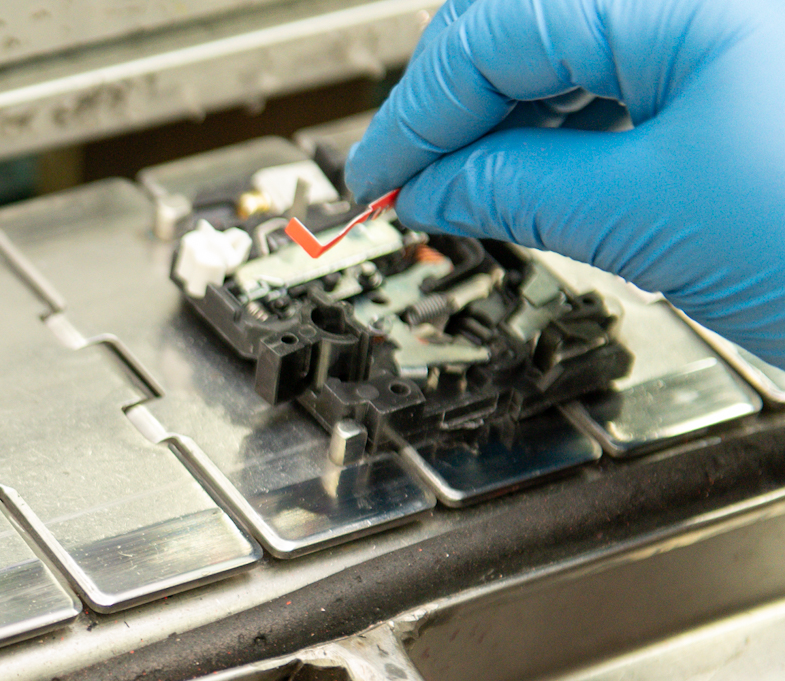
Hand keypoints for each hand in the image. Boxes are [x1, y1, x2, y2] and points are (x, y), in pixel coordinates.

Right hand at [345, 0, 784, 364]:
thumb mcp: (653, 220)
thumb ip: (519, 191)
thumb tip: (429, 190)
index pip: (489, 33)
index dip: (414, 114)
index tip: (372, 179)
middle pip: (520, 21)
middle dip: (450, 103)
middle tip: (404, 181)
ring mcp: (730, 25)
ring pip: (570, 44)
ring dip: (504, 112)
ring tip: (465, 186)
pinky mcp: (747, 63)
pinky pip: (632, 64)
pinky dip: (570, 117)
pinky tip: (541, 167)